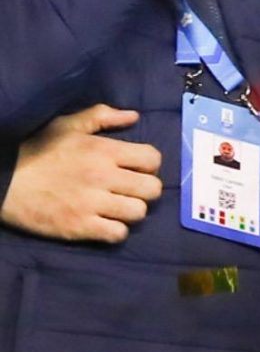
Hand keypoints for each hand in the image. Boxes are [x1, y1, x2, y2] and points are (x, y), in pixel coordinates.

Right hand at [1, 105, 162, 241]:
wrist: (3, 180)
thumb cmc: (37, 150)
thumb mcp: (69, 124)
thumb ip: (104, 116)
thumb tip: (134, 117)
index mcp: (106, 151)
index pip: (152, 159)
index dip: (150, 165)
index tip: (139, 169)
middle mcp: (104, 177)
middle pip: (152, 189)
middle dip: (147, 190)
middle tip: (132, 191)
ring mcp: (91, 204)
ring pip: (138, 213)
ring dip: (132, 211)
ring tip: (119, 208)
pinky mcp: (77, 228)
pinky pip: (116, 235)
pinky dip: (116, 231)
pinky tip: (106, 224)